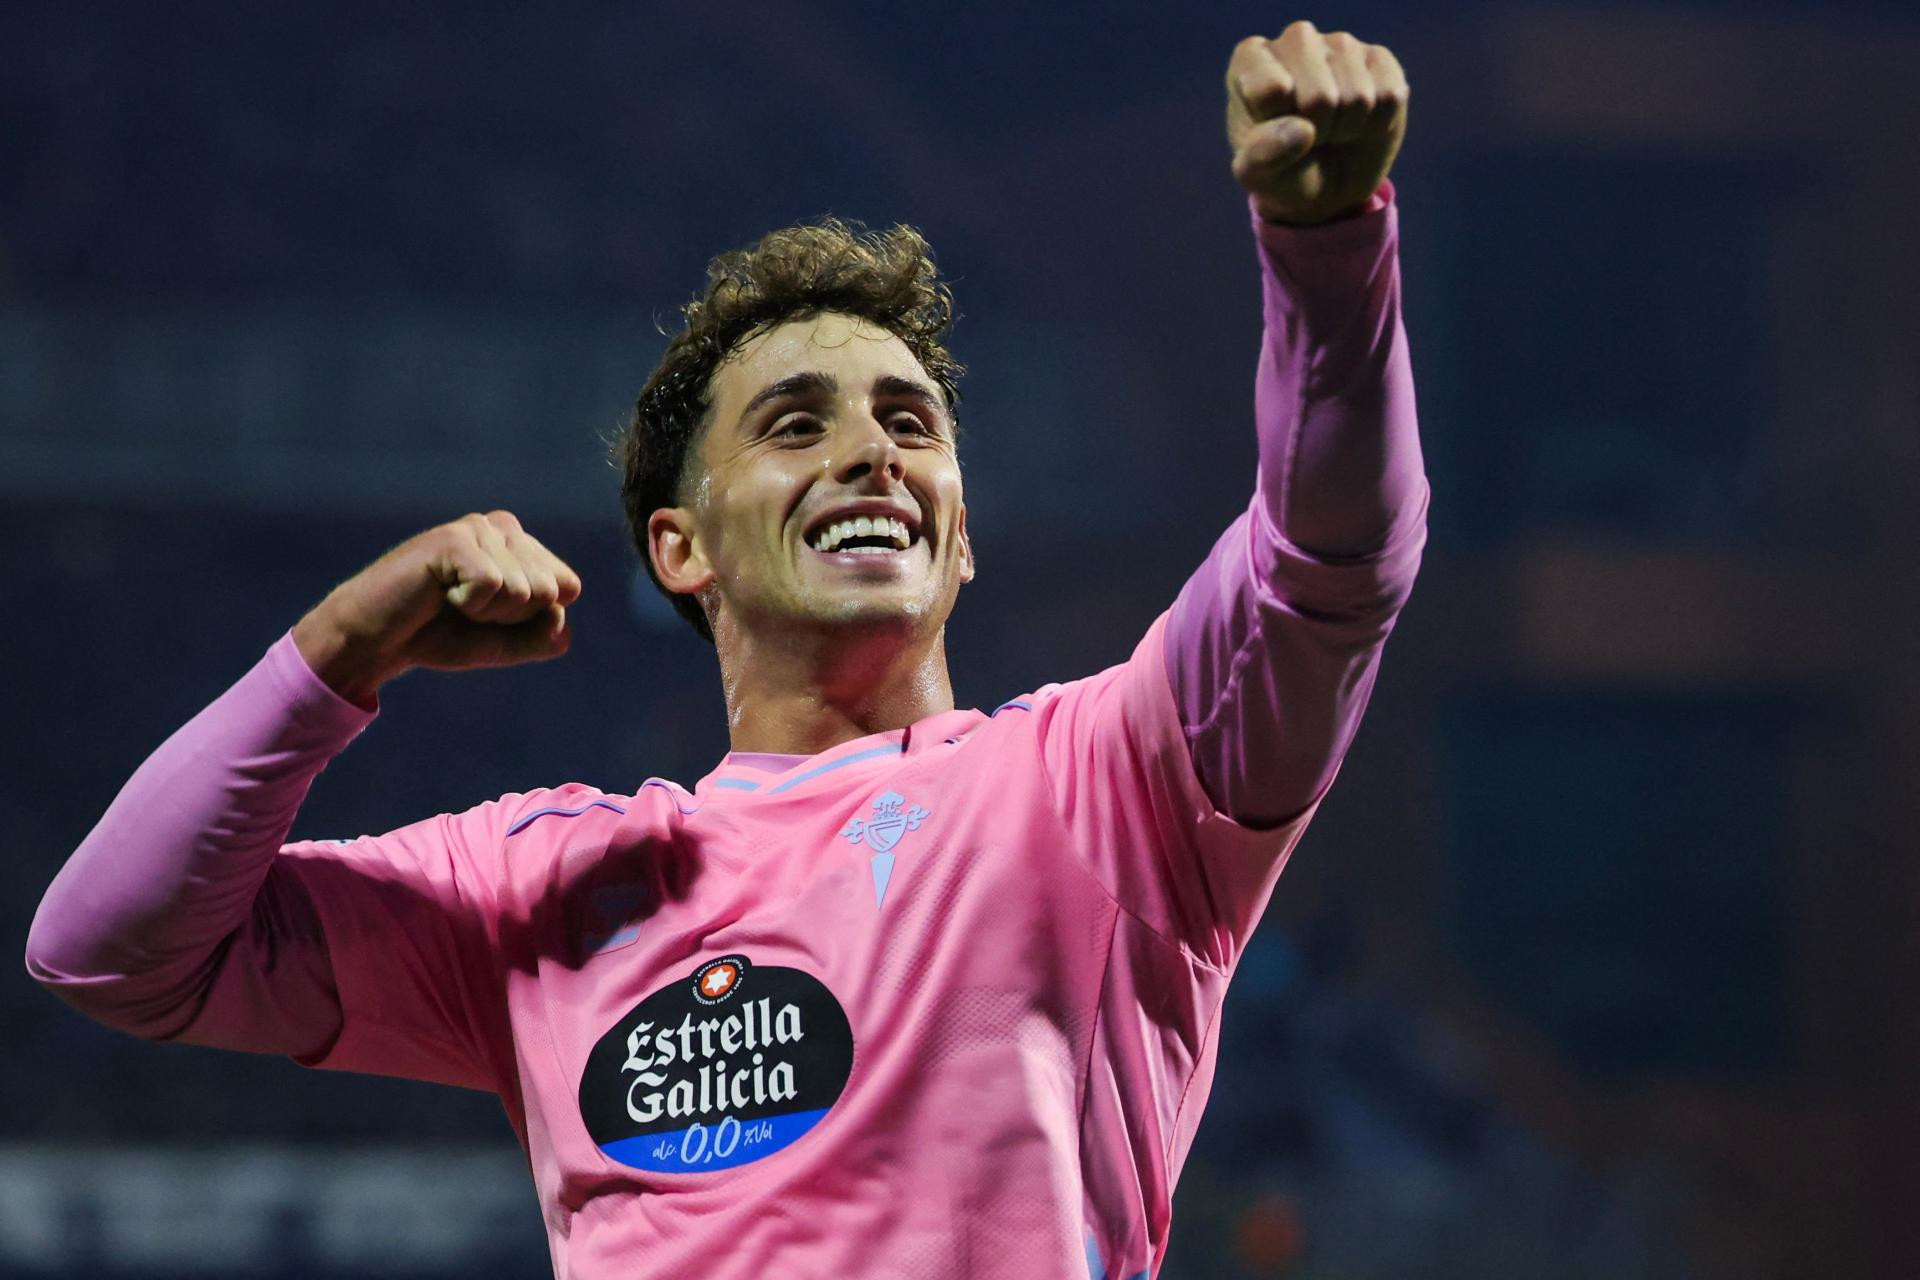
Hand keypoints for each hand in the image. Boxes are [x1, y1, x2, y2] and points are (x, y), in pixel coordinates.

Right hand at [292, 511, 582, 708]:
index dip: (532, 618)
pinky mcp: (454, 539)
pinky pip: (492, 586)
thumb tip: (562, 621)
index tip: (491, 616)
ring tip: (449, 601)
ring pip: (523, 590)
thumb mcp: (502, 643)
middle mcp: (504, 527)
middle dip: (510, 617)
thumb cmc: (439, 636)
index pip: (568, 586)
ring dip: (486, 612)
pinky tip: (438, 594)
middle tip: (465, 611)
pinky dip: (468, 605)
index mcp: (522, 545)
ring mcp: (478, 529)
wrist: (378, 640)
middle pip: (549, 590)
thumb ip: (542, 637)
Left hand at [1226, 21, 1408, 226]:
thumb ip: (1263, 155)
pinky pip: (1390, 97)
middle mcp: (1296, 39)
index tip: (1275, 134)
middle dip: (1318, 132)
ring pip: (1358, 97)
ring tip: (1332, 129)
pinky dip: (1377, 125)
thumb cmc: (1282, 171)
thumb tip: (1303, 131)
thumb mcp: (1258, 176)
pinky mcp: (1379, 58)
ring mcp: (1340, 44)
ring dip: (1348, 129)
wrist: (1325, 183)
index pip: (1271, 90)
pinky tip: (1360, 122)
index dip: (1279, 129)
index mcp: (1251, 59)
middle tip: (1309, 136)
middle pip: (1320, 96)